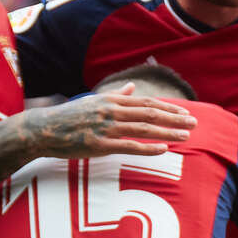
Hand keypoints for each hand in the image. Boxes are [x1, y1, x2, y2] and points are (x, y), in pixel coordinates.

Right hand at [24, 84, 197, 157]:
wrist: (42, 129)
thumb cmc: (70, 117)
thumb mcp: (94, 101)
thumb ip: (116, 96)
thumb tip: (131, 87)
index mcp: (112, 100)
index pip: (147, 102)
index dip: (169, 108)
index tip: (186, 113)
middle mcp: (111, 111)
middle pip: (150, 113)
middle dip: (175, 118)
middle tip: (195, 123)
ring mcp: (106, 127)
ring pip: (144, 128)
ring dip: (168, 132)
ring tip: (187, 136)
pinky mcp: (100, 145)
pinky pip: (130, 146)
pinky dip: (148, 147)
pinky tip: (164, 149)